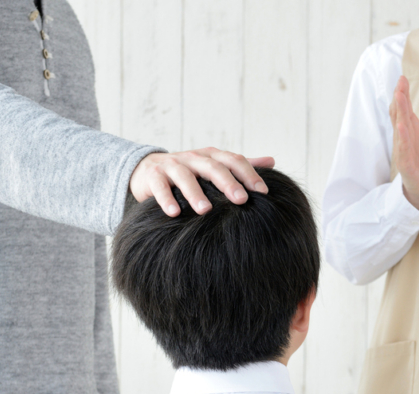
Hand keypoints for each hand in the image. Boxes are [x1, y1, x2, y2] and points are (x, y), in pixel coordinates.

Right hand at [129, 148, 275, 216]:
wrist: (147, 171)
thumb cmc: (188, 172)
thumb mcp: (213, 166)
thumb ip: (240, 165)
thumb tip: (271, 161)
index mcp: (211, 156)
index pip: (233, 160)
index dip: (248, 174)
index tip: (262, 191)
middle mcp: (193, 158)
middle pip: (212, 167)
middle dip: (227, 183)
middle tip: (240, 200)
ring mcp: (172, 165)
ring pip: (185, 176)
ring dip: (195, 193)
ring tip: (205, 210)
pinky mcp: (153, 176)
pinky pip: (160, 187)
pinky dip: (166, 199)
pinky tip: (174, 213)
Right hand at [389, 76, 418, 211]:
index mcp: (411, 129)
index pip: (404, 108)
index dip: (403, 94)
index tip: (403, 78)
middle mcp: (405, 138)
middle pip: (400, 115)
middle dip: (399, 99)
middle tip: (400, 83)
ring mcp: (404, 151)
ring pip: (400, 129)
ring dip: (399, 114)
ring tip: (398, 98)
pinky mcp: (406, 165)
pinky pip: (404, 150)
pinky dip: (403, 138)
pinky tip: (402, 126)